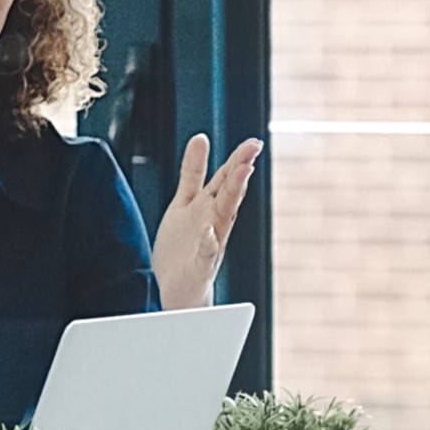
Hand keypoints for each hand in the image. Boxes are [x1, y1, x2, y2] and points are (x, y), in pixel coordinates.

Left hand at [151, 134, 261, 309]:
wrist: (176, 291)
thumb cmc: (183, 247)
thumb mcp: (186, 202)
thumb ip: (193, 172)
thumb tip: (201, 137)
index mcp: (208, 206)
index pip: (225, 179)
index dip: (237, 160)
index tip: (252, 143)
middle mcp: (213, 222)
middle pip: (229, 192)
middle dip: (241, 169)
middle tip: (253, 148)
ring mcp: (209, 244)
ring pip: (224, 216)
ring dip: (233, 195)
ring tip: (242, 173)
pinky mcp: (200, 266)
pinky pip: (205, 254)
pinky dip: (208, 243)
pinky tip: (208, 231)